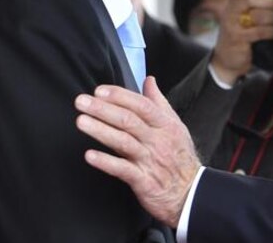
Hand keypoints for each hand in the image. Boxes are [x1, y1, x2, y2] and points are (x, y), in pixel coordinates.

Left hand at [75, 77, 201, 227]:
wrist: (191, 192)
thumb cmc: (180, 157)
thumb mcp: (175, 126)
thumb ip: (159, 102)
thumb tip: (149, 81)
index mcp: (165, 125)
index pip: (142, 105)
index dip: (120, 96)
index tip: (100, 91)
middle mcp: (158, 140)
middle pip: (129, 121)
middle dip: (103, 109)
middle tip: (82, 102)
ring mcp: (150, 160)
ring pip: (124, 142)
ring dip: (100, 131)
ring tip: (81, 121)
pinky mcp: (144, 181)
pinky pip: (123, 170)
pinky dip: (106, 162)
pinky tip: (90, 155)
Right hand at [211, 0, 272, 84]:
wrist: (226, 59)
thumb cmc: (240, 35)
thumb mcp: (243, 17)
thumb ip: (256, 6)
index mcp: (233, 3)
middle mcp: (230, 12)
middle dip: (269, 1)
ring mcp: (232, 25)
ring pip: (255, 15)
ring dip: (272, 17)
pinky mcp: (237, 39)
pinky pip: (257, 32)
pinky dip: (269, 31)